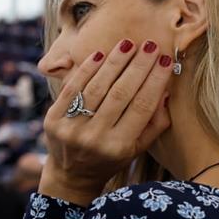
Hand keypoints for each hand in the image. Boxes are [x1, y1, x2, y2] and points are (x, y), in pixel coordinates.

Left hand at [39, 38, 172, 203]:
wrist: (71, 174)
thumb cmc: (110, 158)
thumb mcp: (137, 148)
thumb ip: (155, 123)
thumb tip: (166, 89)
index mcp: (119, 146)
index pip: (141, 107)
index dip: (155, 82)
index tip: (166, 60)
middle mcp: (95, 138)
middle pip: (120, 94)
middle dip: (138, 66)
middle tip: (151, 45)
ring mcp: (71, 128)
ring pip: (96, 88)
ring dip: (114, 62)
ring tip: (128, 44)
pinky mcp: (53, 120)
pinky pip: (72, 89)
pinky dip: (86, 70)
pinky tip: (100, 54)